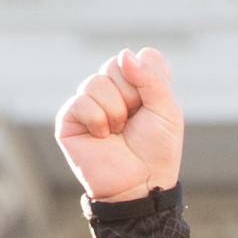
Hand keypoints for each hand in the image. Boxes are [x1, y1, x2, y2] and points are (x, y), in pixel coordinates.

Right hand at [55, 47, 182, 202]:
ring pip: (97, 82)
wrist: (139, 183)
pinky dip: (97, 120)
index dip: (151, 78)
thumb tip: (124, 55)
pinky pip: (81, 101)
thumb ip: (153, 79)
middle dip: (131, 94)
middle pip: (118, 63)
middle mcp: (114, 89)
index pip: (144, 56)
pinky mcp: (70, 117)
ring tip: (119, 131)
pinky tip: (102, 136)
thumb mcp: (167, 112)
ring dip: (115, 111)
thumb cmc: (157, 150)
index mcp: (140, 85)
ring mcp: (90, 101)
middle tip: (135, 121)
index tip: (155, 104)